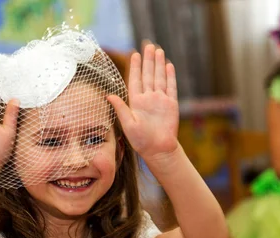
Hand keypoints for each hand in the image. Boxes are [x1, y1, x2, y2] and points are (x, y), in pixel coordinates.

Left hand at [107, 44, 179, 160]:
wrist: (158, 149)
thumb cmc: (141, 140)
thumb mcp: (128, 124)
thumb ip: (121, 108)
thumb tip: (109, 95)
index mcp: (136, 102)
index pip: (135, 80)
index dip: (135, 67)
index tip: (134, 54)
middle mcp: (148, 98)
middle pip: (148, 75)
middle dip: (148, 60)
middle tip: (148, 45)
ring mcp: (160, 100)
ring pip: (159, 78)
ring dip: (159, 64)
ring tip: (158, 50)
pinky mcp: (171, 104)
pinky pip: (171, 87)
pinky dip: (170, 76)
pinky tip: (169, 66)